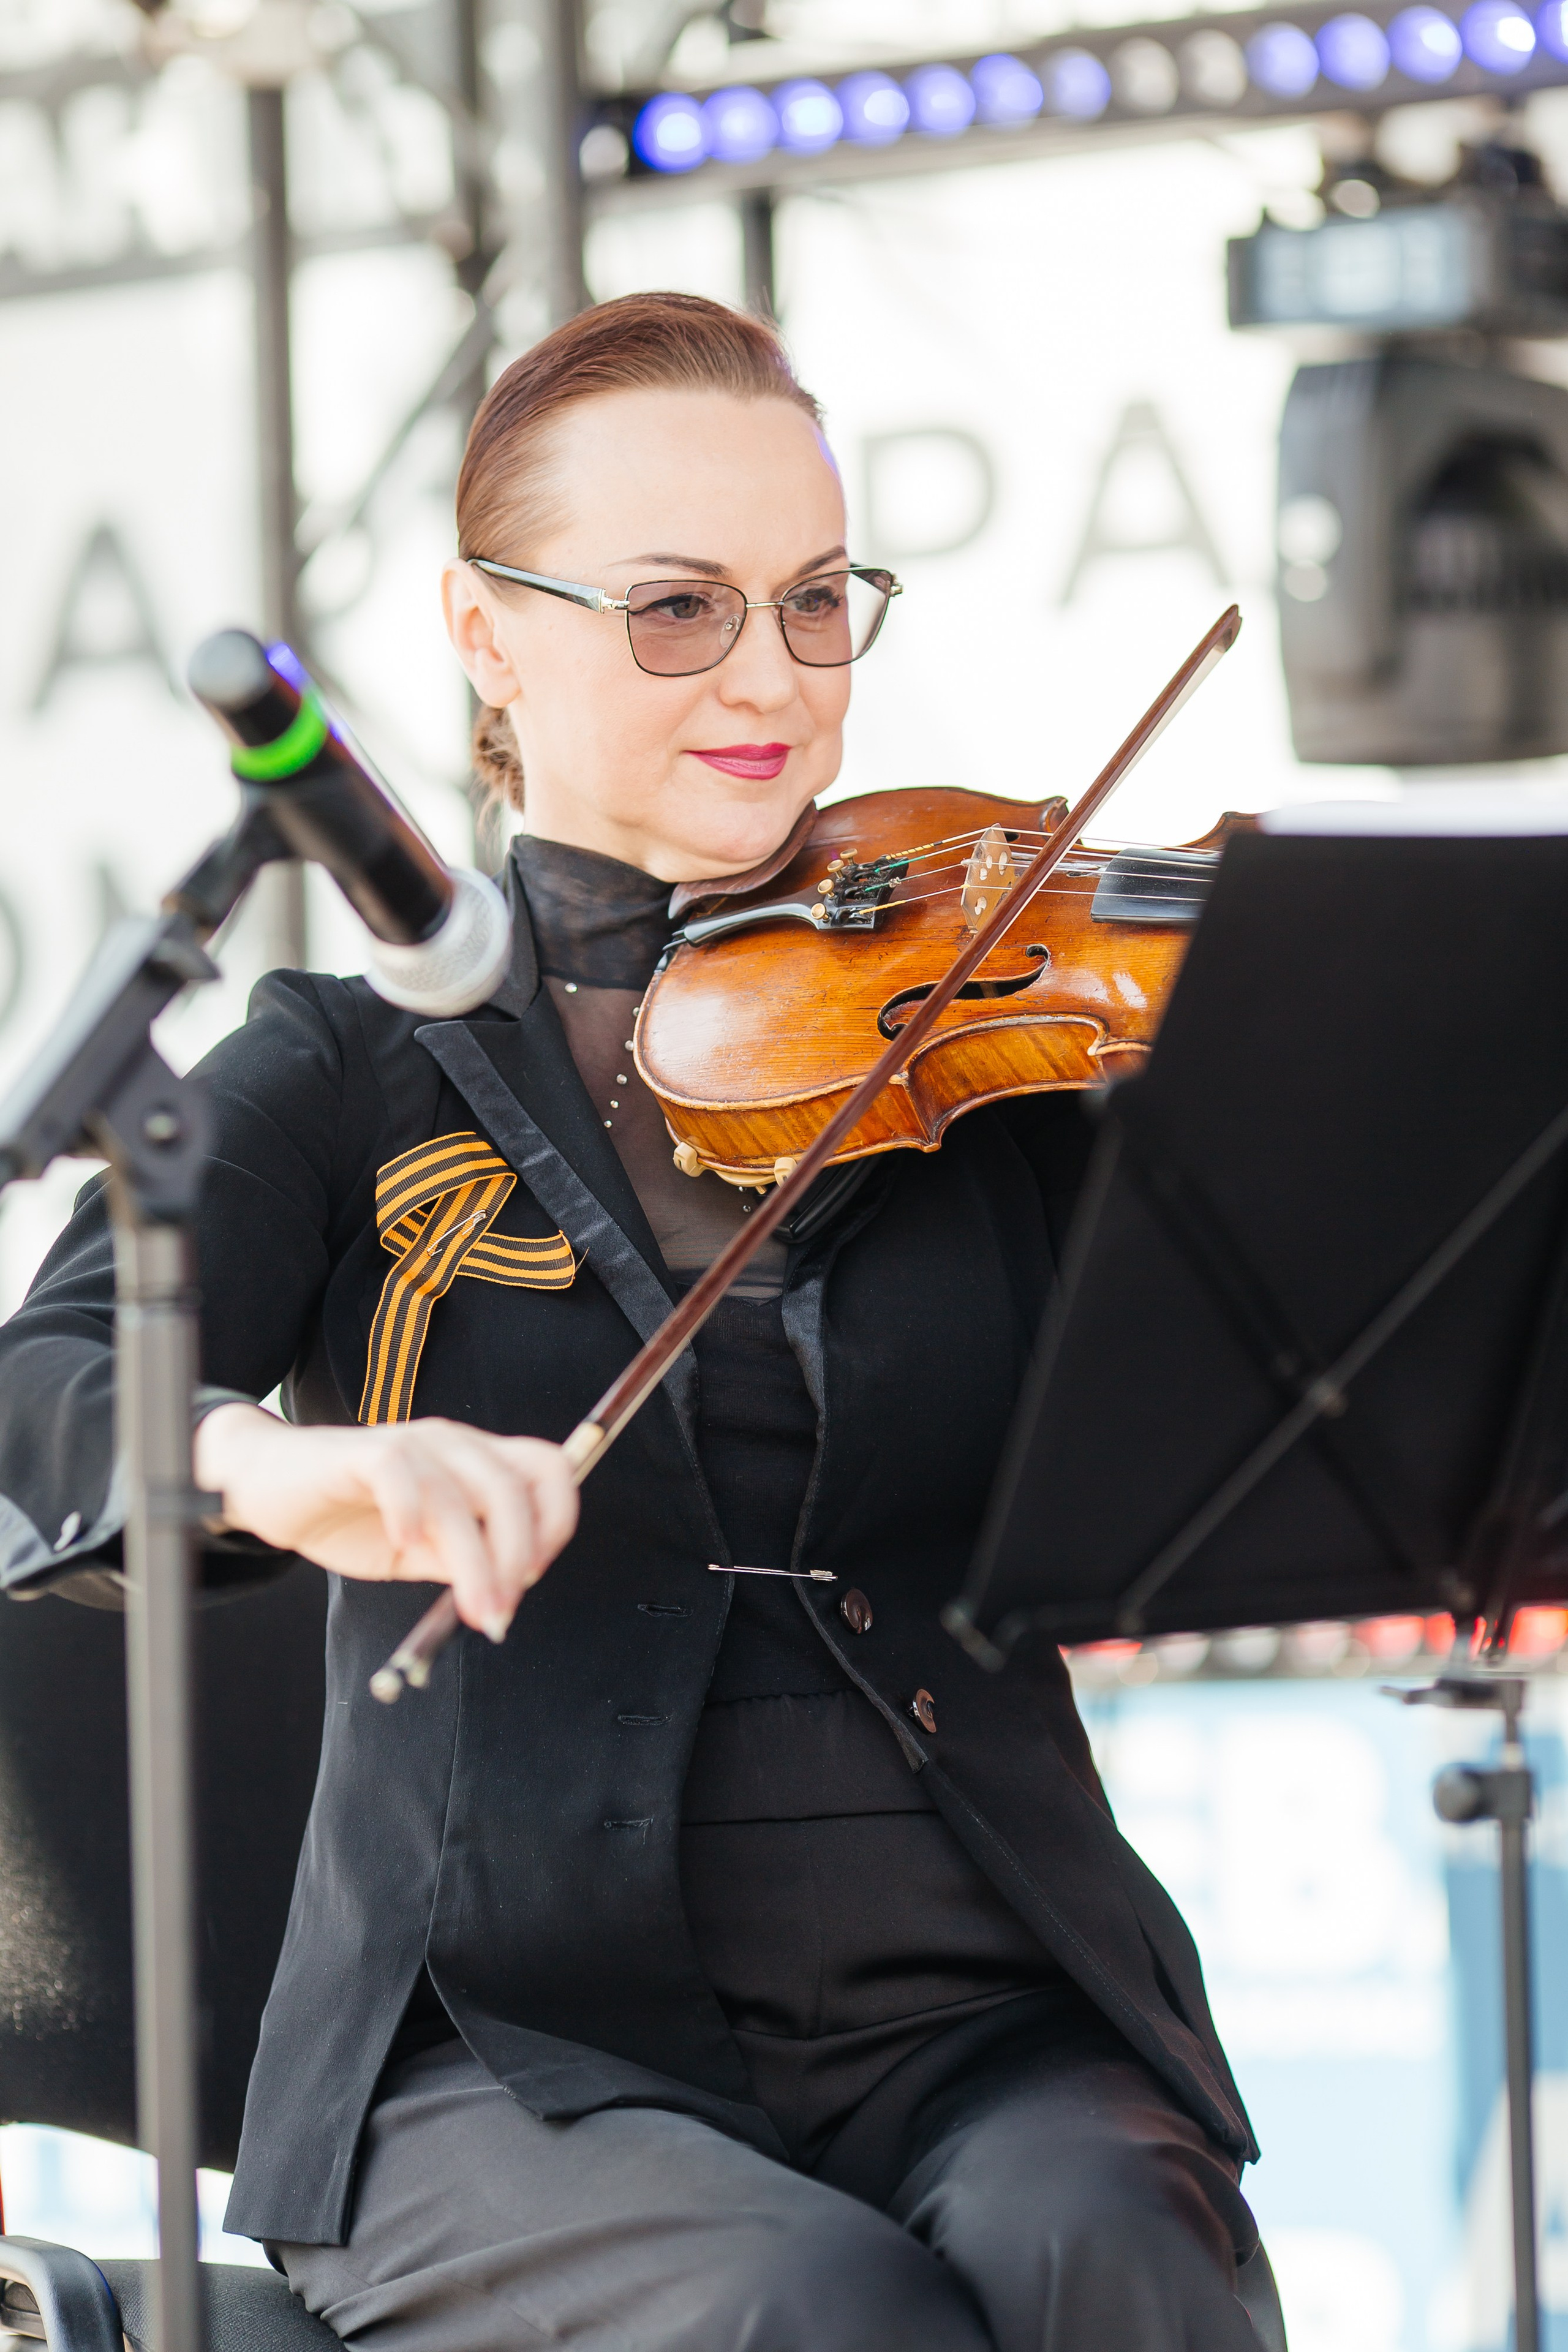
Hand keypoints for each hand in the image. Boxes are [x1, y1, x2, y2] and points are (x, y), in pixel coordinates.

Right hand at [194, 1404, 578, 1641]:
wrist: (272, 1489)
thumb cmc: (351, 1517)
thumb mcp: (418, 1550)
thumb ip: (461, 1559)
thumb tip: (508, 1590)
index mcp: (475, 1460)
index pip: (548, 1470)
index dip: (556, 1522)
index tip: (532, 1578)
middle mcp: (452, 1443)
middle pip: (514, 1487)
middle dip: (518, 1556)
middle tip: (500, 1613)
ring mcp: (409, 1443)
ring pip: (461, 1495)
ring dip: (475, 1561)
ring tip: (471, 1610)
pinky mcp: (362, 1453)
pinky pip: (399, 1473)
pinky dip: (410, 1511)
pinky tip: (405, 1544)